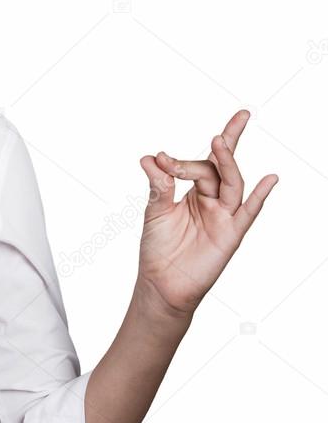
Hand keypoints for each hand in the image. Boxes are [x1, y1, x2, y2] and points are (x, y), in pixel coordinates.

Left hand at [136, 109, 278, 319]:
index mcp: (195, 192)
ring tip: (220, 139)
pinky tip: (271, 179)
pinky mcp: (230, 234)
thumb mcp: (155, 211)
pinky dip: (261, 196)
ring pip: (232, 184)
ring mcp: (224, 216)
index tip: (160, 157)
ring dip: (227, 162)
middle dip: (212, 154)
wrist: (161, 282)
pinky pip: (248, 213)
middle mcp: (213, 201)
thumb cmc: (159, 247)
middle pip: (217, 170)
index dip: (189, 154)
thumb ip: (159, 185)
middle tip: (201, 144)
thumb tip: (150, 157)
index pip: (205, 162)